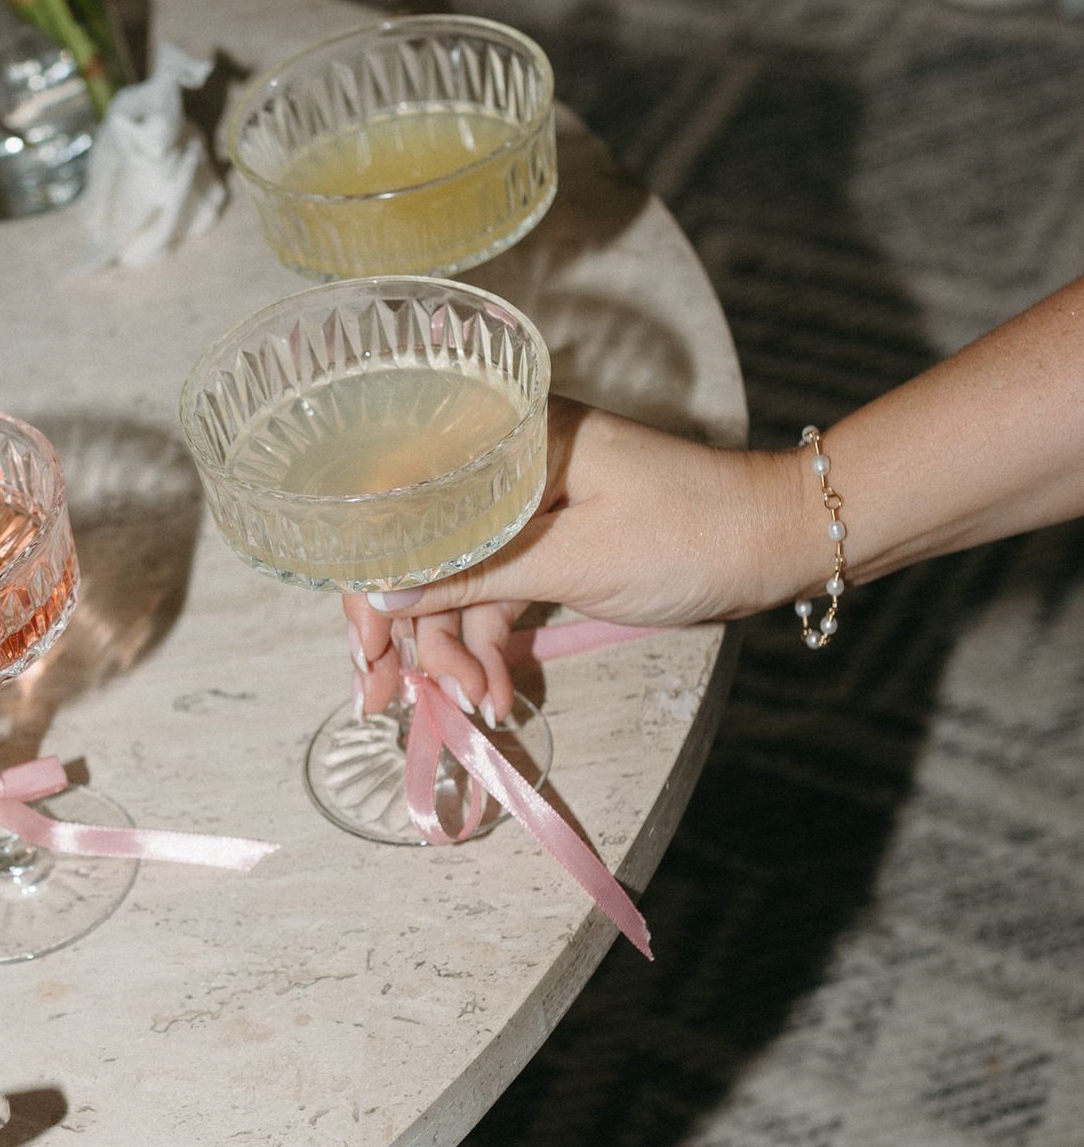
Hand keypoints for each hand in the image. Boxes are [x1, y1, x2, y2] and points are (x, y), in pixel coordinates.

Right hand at [343, 401, 808, 721]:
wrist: (781, 540)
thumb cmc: (689, 532)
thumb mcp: (573, 561)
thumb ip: (474, 579)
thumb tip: (383, 597)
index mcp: (507, 439)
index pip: (403, 509)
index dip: (371, 584)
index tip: (367, 655)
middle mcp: (506, 463)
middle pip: (424, 551)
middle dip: (410, 633)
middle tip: (394, 701)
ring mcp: (530, 506)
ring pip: (460, 580)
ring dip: (455, 649)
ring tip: (473, 707)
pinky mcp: (555, 542)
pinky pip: (498, 590)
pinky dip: (490, 641)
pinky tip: (494, 692)